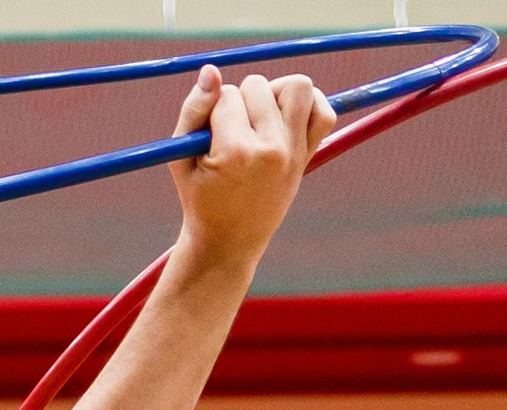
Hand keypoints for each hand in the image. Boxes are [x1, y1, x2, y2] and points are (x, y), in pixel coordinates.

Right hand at [168, 69, 333, 270]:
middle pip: (258, 86)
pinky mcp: (306, 156)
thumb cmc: (199, 196)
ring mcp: (293, 153)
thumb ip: (193, 109)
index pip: (227, 95)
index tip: (210, 139)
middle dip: (241, 100)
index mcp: (236, 153)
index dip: (212, 109)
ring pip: (297, 87)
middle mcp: (270, 151)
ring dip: (276, 92)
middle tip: (232, 130)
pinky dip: (311, 103)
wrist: (229, 241)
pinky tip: (286, 116)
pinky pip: (325, 112)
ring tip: (260, 116)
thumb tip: (212, 71)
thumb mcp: (181, 155)